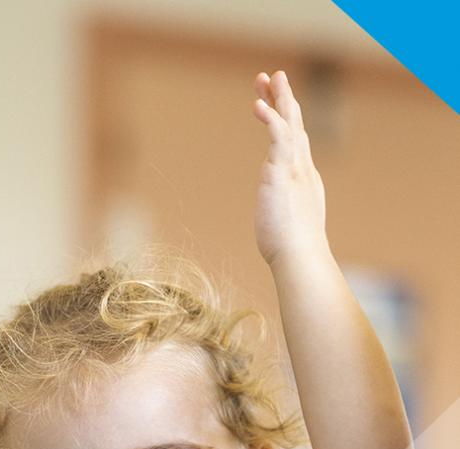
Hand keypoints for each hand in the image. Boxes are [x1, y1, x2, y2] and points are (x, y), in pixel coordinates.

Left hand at [252, 71, 327, 266]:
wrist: (299, 257)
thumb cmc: (292, 252)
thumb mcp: (287, 228)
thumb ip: (282, 219)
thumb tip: (277, 232)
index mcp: (304, 181)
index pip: (295, 143)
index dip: (286, 121)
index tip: (275, 106)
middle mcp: (303, 170)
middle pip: (295, 125)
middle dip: (284, 100)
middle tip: (274, 77)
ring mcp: (295, 168)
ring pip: (289, 124)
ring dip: (278, 99)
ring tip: (267, 78)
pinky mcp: (282, 172)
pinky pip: (277, 137)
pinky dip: (269, 118)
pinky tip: (258, 104)